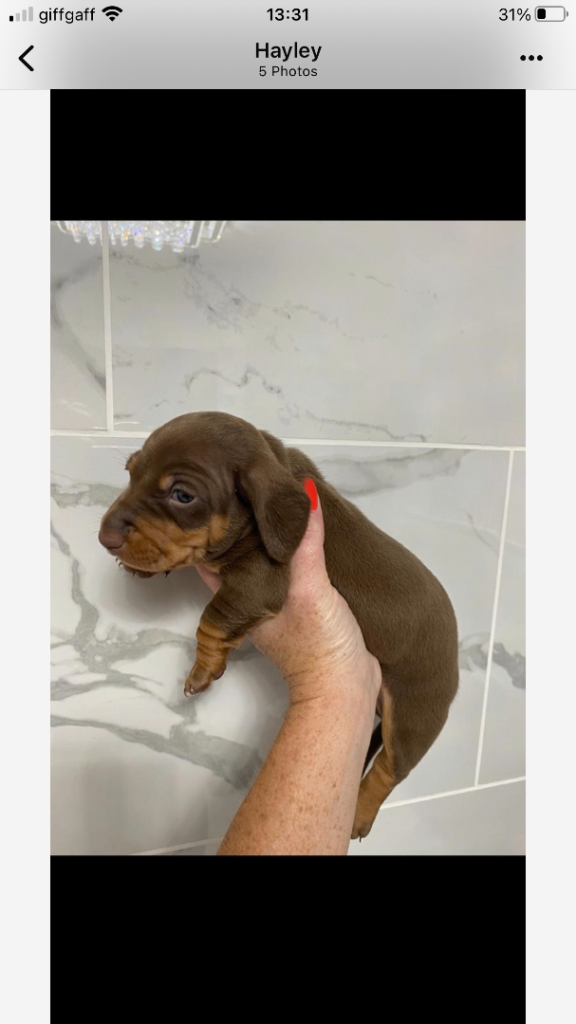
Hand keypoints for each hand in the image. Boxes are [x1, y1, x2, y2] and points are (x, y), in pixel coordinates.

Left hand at [196, 481, 380, 710]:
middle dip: (241, 527)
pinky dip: (294, 554)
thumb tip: (304, 492)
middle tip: (246, 488)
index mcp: (242, 596)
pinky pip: (292, 573)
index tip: (216, 493)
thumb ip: (305, 544)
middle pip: (239, 556)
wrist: (346, 688)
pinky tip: (307, 537)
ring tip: (274, 503)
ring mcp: (280, 605)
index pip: (214, 555)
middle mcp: (256, 599)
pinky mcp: (306, 609)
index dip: (213, 526)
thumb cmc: (318, 646)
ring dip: (269, 540)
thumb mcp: (309, 587)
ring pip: (265, 564)